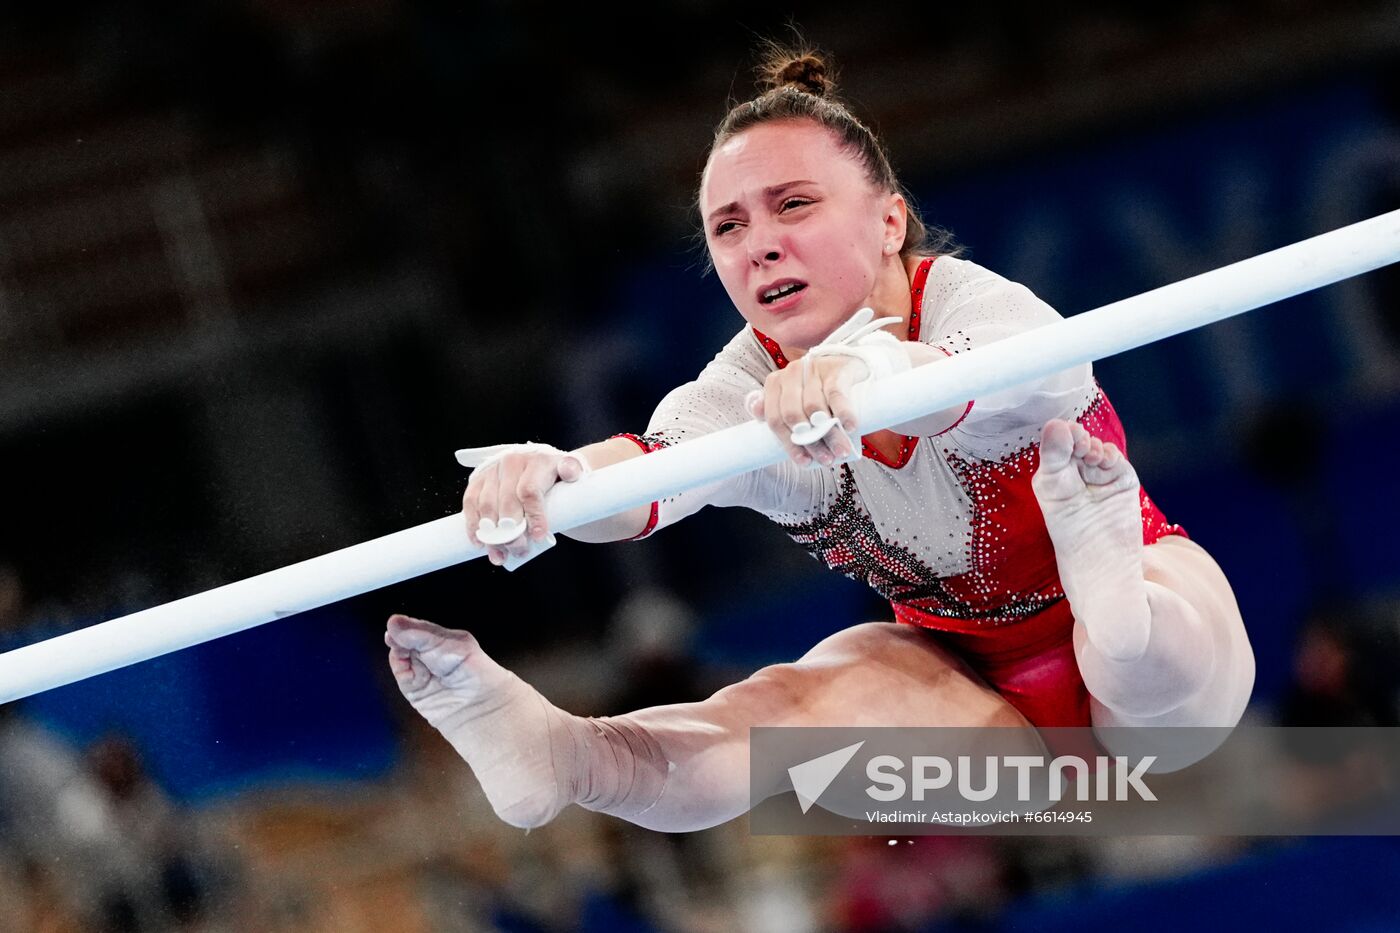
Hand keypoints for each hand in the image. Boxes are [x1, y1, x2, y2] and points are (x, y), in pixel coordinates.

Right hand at [456, 443, 588, 565]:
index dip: (533, 516)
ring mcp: (493, 470)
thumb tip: (569, 473)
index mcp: (536, 461)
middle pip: (507, 501)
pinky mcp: (478, 479)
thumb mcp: (571, 472)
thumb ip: (572, 471)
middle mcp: (511, 462)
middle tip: (520, 550)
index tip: (538, 537)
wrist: (541, 467)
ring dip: (491, 534)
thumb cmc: (557, 478)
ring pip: (486, 504)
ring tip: (500, 554)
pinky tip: (480, 543)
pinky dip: (472, 525)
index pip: (530, 491)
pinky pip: (470, 502)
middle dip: (511, 531)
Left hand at [747, 307, 909, 468]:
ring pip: (815, 408)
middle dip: (810, 442)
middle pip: (792, 415)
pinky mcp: (835, 369)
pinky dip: (843, 413)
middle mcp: (790, 374)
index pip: (774, 419)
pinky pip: (836, 394)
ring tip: (841, 451)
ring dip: (829, 434)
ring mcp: (812, 369)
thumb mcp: (794, 400)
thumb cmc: (817, 391)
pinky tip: (850, 427)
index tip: (805, 462)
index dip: (789, 444)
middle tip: (826, 459)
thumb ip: (775, 411)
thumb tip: (757, 413)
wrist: (847, 367)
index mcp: (774, 384)